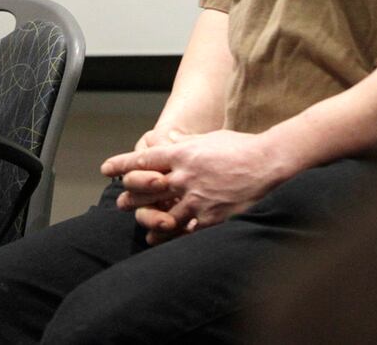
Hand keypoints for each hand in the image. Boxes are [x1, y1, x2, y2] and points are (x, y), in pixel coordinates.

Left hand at [101, 129, 284, 243]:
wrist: (270, 163)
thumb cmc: (242, 147)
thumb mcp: (210, 138)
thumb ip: (188, 141)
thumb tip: (172, 137)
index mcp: (183, 153)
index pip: (143, 159)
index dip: (121, 164)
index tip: (106, 169)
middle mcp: (184, 175)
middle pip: (145, 188)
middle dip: (130, 196)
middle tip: (120, 201)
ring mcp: (197, 198)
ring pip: (162, 214)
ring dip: (148, 220)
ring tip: (141, 225)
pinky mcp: (211, 217)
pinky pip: (186, 230)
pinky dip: (174, 235)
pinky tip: (166, 239)